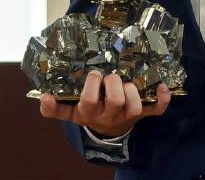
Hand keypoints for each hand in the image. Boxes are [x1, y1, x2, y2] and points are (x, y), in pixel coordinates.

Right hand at [38, 70, 171, 137]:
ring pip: (135, 106)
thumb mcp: (69, 111)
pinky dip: (162, 100)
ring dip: (133, 90)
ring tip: (127, 81)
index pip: (88, 102)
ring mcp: (127, 116)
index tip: (93, 75)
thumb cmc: (88, 111)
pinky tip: (162, 86)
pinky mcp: (143, 114)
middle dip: (113, 83)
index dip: (91, 88)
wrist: (108, 128)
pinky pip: (157, 110)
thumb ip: (54, 107)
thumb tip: (42, 97)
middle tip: (110, 75)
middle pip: (115, 100)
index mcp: (89, 113)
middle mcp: (109, 115)